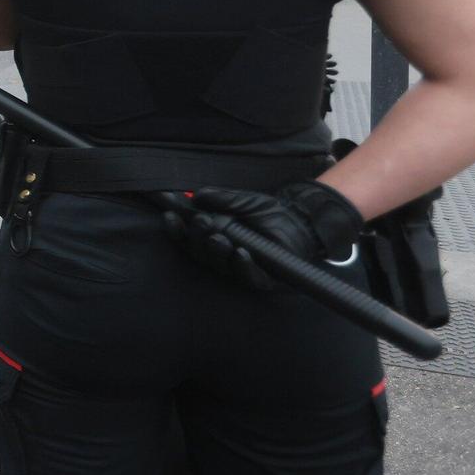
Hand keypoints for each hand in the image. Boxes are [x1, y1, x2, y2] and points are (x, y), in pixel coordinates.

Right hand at [163, 181, 363, 289]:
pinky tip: (240, 253)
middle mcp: (223, 256)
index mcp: (214, 238)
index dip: (177, 230)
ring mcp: (241, 270)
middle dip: (198, 237)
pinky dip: (243, 265)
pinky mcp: (263, 280)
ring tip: (220, 237)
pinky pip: (248, 276)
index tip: (170, 216)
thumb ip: (221, 198)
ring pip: (220, 265)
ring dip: (217, 251)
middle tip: (202, 222)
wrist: (303, 222)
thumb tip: (197, 195)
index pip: (188, 238)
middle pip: (200, 253)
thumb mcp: (243, 200)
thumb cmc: (271, 212)